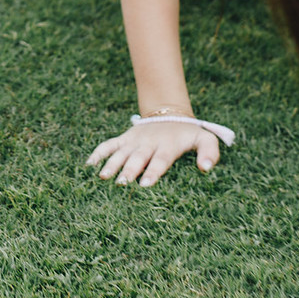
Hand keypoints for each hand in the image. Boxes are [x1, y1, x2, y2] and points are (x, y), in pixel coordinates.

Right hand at [87, 117, 219, 186]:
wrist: (170, 113)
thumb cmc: (188, 134)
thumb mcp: (204, 138)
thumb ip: (210, 152)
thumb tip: (205, 169)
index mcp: (168, 145)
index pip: (160, 160)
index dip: (153, 171)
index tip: (145, 184)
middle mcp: (149, 143)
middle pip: (138, 158)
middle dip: (129, 170)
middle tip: (121, 183)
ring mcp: (134, 141)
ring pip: (121, 153)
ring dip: (111, 164)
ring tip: (103, 177)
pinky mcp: (124, 139)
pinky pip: (109, 144)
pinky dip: (98, 153)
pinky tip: (89, 165)